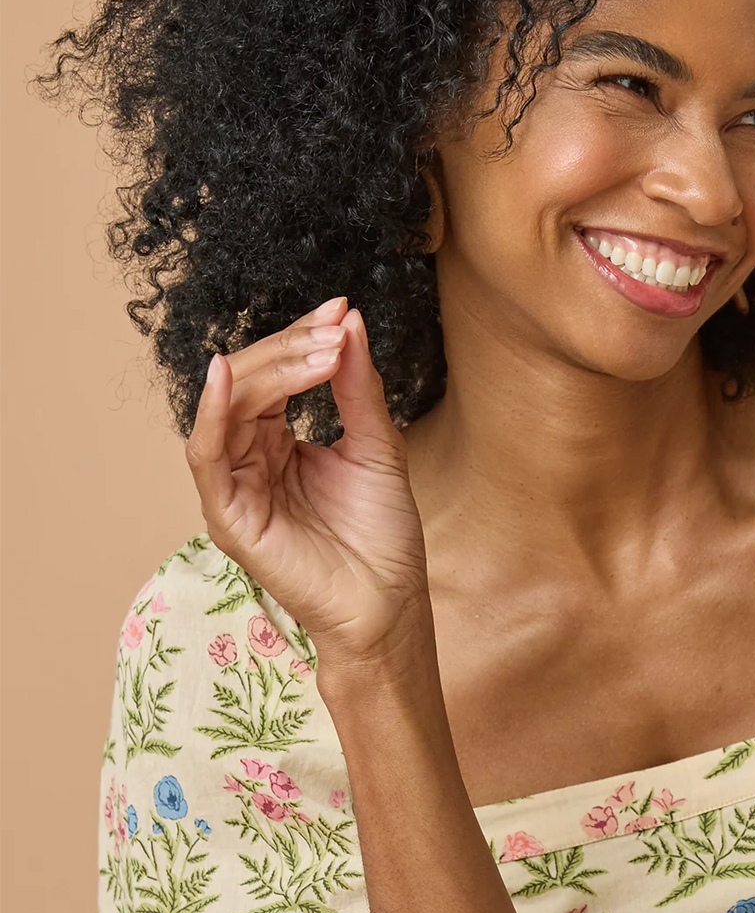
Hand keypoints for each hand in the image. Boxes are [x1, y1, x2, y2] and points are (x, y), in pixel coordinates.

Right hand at [185, 298, 430, 667]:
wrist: (389, 602)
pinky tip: (226, 375)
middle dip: (291, 348)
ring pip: (228, 408)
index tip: (340, 309)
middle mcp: (249, 459)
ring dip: (270, 370)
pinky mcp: (227, 515)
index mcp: (279, 442)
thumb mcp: (378, 446)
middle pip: (249, 384)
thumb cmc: (383, 534)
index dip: (303, 339)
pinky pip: (205, 455)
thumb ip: (357, 388)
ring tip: (318, 350)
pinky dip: (211, 412)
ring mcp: (234, 486)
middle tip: (333, 327)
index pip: (276, 376)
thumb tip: (349, 322)